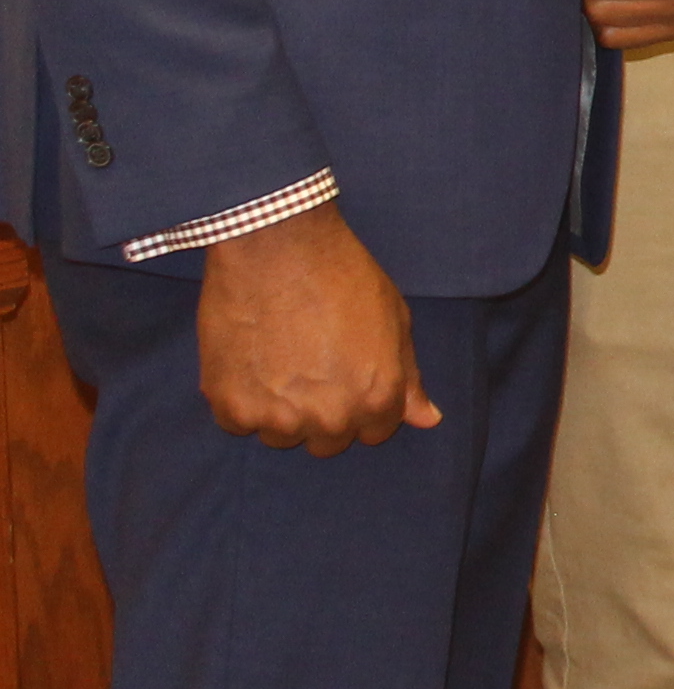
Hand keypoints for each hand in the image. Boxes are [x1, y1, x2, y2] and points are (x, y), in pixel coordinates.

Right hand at [196, 201, 434, 452]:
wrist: (277, 246)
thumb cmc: (342, 275)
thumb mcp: (394, 320)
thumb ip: (409, 377)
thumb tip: (427, 419)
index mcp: (378, 398)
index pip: (374, 432)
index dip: (363, 403)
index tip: (347, 375)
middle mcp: (331, 417)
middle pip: (328, 442)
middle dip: (324, 413)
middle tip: (310, 368)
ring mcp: (279, 417)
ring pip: (281, 436)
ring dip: (279, 410)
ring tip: (279, 360)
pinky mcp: (232, 406)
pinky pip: (237, 423)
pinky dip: (240, 400)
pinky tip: (250, 360)